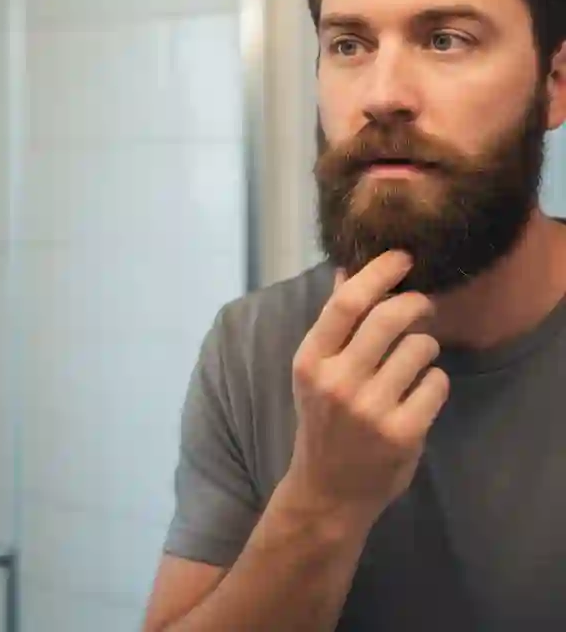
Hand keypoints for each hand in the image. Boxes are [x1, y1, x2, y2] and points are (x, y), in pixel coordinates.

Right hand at [284, 251, 448, 529]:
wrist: (329, 489)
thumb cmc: (324, 419)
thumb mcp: (315, 370)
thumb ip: (333, 322)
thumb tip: (347, 270)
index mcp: (310, 360)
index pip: (345, 303)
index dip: (377, 273)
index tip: (402, 258)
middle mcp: (337, 382)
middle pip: (388, 318)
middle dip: (415, 302)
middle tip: (423, 303)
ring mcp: (371, 409)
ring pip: (420, 348)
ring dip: (425, 344)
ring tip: (416, 356)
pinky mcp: (403, 432)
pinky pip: (436, 382)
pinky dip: (435, 380)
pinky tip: (421, 390)